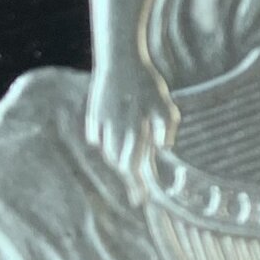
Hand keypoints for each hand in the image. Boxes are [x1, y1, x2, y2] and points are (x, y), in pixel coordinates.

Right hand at [85, 58, 178, 185]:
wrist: (119, 59)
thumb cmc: (146, 83)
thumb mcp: (165, 104)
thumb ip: (166, 128)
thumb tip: (164, 148)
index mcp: (134, 130)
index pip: (133, 166)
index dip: (136, 185)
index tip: (139, 200)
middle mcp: (115, 131)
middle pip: (120, 162)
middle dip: (129, 174)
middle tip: (138, 186)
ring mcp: (101, 125)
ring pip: (108, 152)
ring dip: (119, 156)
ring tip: (131, 151)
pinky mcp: (92, 117)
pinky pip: (97, 138)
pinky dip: (106, 140)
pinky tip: (116, 132)